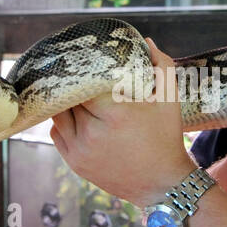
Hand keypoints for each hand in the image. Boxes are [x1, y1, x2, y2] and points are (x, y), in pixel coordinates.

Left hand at [50, 38, 196, 207]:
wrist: (161, 184)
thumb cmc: (166, 138)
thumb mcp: (170, 99)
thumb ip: (161, 65)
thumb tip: (144, 41)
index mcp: (115, 114)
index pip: (85, 81)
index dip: (85, 71)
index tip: (87, 63)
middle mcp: (93, 133)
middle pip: (70, 96)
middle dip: (76, 85)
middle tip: (79, 74)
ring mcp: (81, 150)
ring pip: (58, 114)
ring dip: (66, 103)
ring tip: (75, 93)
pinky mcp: (75, 163)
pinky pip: (57, 133)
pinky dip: (64, 122)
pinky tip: (76, 116)